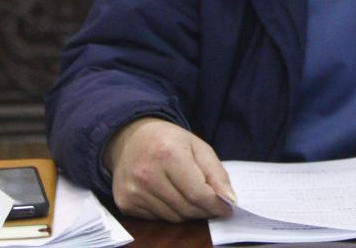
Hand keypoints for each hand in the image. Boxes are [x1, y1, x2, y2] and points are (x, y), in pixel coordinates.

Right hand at [104, 117, 235, 221]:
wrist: (130, 138)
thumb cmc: (169, 140)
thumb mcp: (198, 146)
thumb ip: (216, 173)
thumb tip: (229, 200)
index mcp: (168, 154)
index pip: (198, 193)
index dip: (216, 205)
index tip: (227, 208)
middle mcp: (147, 174)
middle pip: (187, 208)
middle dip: (204, 209)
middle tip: (212, 204)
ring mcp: (134, 190)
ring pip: (174, 217)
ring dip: (188, 211)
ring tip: (188, 194)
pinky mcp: (125, 202)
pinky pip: (158, 218)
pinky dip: (170, 211)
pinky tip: (168, 195)